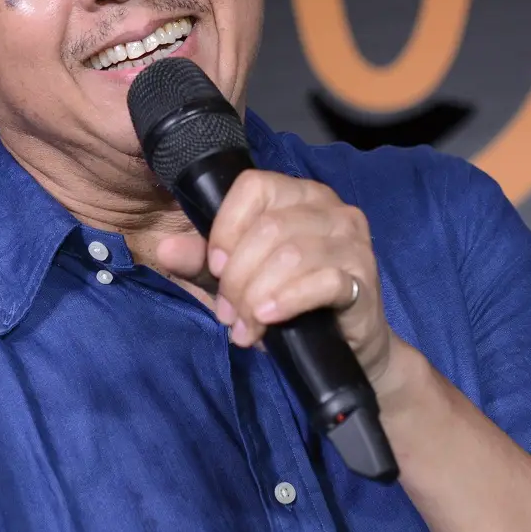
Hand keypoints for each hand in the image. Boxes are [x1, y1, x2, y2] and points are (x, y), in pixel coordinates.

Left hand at [156, 170, 395, 386]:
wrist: (348, 345)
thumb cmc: (291, 304)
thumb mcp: (237, 281)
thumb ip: (202, 263)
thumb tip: (166, 248)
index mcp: (297, 194)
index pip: (254, 186)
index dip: (227, 228)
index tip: (216, 267)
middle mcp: (328, 207)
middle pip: (267, 228)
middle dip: (237, 278)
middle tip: (228, 314)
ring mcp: (351, 239)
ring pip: (290, 255)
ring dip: (257, 296)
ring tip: (247, 327)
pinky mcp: (364, 275)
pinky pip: (322, 280)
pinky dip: (288, 301)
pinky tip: (270, 318)